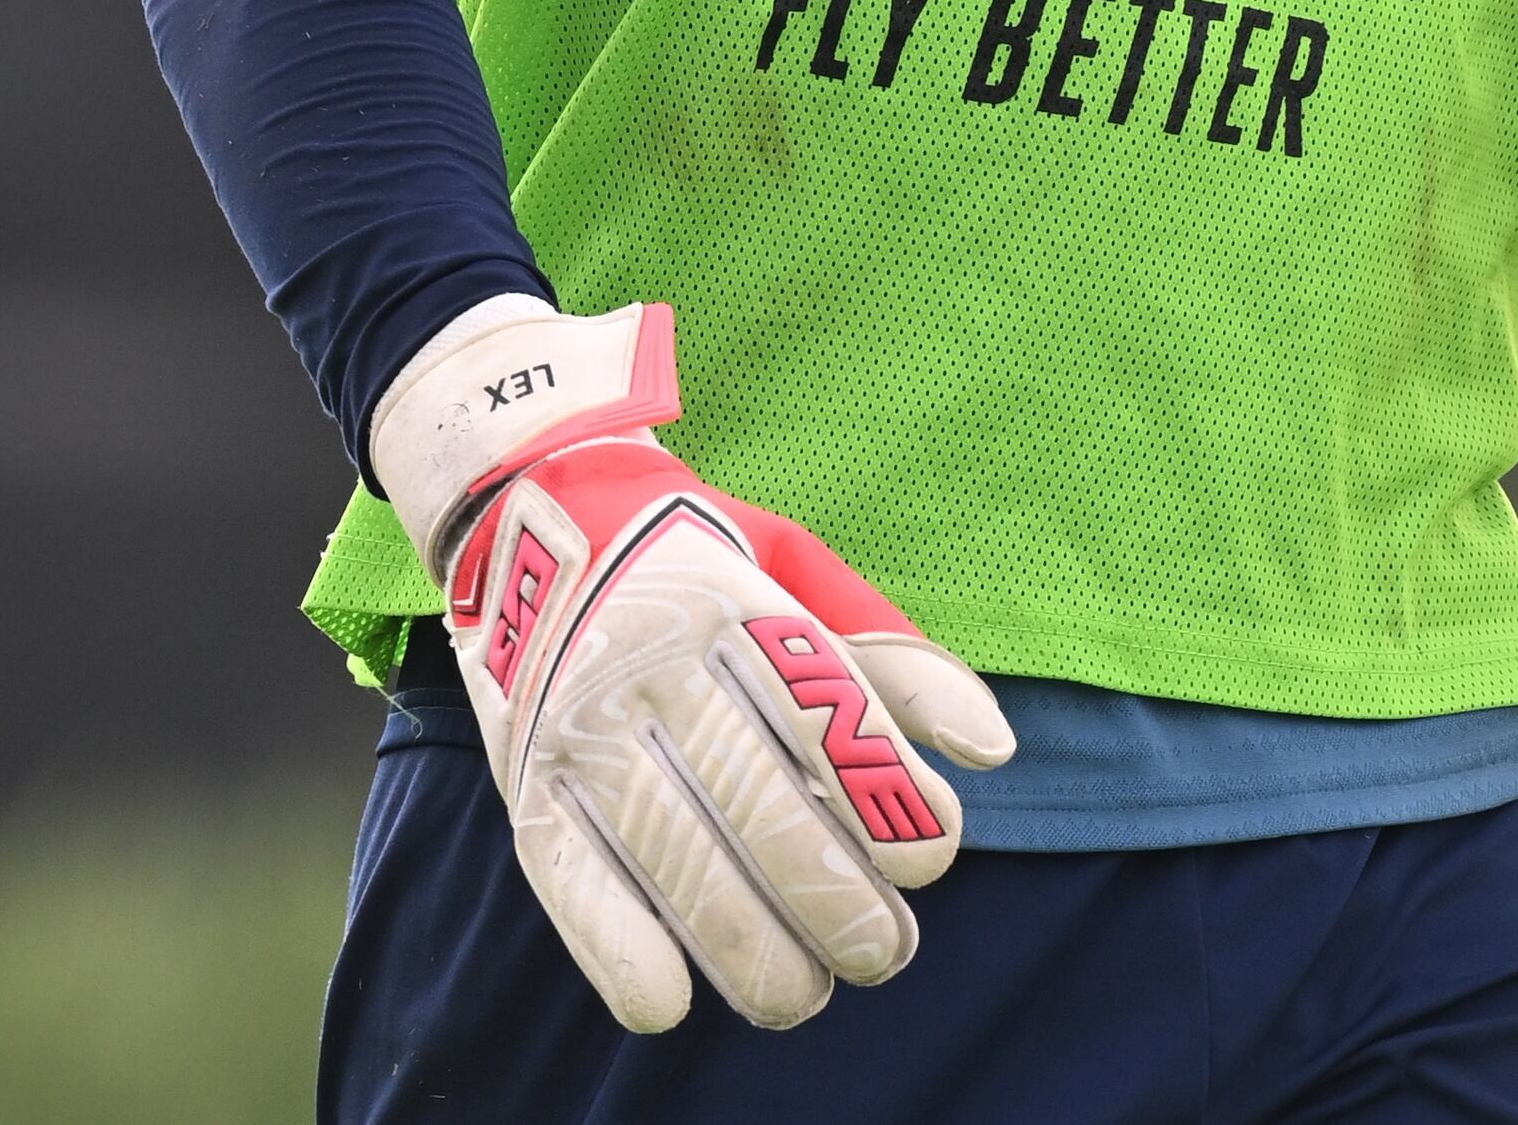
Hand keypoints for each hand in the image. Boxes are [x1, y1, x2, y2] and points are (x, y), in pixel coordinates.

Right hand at [372, 299, 1014, 1032]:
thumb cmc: (702, 562)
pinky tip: (672, 1002)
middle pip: (756, 802)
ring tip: (808, 992)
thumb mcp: (799, 574)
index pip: (821, 711)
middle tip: (886, 954)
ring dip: (751, 948)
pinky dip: (618, 950)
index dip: (886, 798)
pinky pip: (569, 880)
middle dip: (835, 901)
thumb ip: (893, 662)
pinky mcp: (525, 781)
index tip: (932, 857)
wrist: (529, 514)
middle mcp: (652, 659)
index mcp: (732, 600)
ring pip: (674, 857)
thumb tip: (992, 749)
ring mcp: (580, 725)